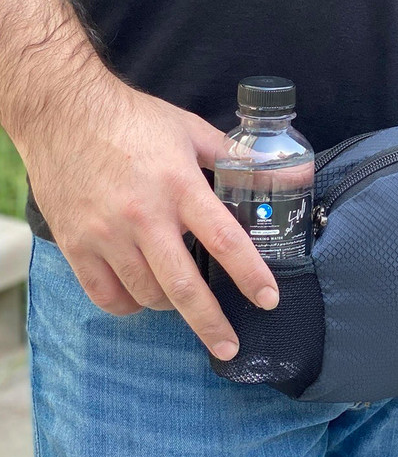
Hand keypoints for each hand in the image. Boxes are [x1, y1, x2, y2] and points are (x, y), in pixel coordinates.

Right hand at [17, 73, 278, 359]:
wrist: (61, 110)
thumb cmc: (132, 120)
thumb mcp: (190, 130)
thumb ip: (233, 157)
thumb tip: (278, 173)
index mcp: (180, 186)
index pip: (225, 241)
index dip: (251, 275)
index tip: (269, 300)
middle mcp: (144, 216)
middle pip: (184, 287)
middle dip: (212, 323)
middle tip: (230, 346)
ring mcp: (106, 233)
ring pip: (147, 295)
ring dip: (171, 306)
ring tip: (182, 298)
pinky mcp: (75, 244)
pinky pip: (106, 296)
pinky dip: (129, 305)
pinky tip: (141, 296)